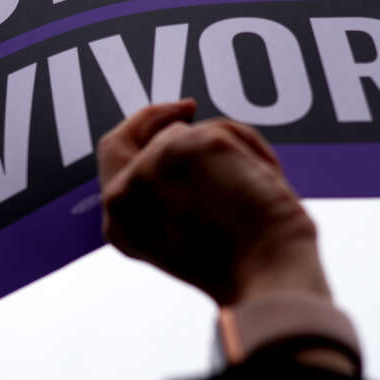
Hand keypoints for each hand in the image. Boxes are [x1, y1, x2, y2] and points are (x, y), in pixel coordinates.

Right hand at [97, 100, 330, 306]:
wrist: (266, 273)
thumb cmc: (244, 265)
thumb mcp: (191, 232)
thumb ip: (170, 193)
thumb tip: (185, 138)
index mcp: (119, 226)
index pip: (113, 163)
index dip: (138, 137)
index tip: (168, 123)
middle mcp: (121, 197)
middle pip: (126, 135)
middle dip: (154, 115)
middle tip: (187, 106)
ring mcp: (149, 168)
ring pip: (188, 131)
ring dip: (228, 149)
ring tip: (254, 188)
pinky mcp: (182, 148)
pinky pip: (225, 129)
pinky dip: (253, 151)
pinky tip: (265, 183)